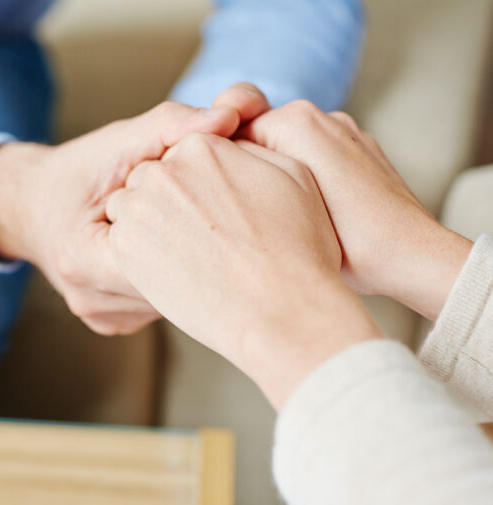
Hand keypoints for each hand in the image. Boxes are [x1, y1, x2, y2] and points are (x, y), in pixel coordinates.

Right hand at [0, 86, 267, 334]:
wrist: (34, 208)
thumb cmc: (81, 172)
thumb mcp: (120, 141)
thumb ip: (173, 127)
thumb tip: (232, 114)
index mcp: (82, 257)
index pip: (165, 256)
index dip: (203, 228)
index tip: (230, 205)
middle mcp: (90, 298)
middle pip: (173, 287)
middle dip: (202, 251)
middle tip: (227, 222)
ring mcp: (102, 317)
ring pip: (172, 301)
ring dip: (191, 269)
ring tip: (200, 236)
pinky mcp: (112, 324)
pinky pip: (159, 306)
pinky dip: (175, 281)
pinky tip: (178, 256)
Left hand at [106, 134, 381, 406]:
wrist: (279, 309)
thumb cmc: (297, 248)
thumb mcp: (293, 176)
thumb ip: (250, 151)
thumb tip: (229, 144)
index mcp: (203, 146)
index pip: (183, 156)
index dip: (198, 186)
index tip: (212, 212)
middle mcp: (164, 170)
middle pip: (152, 179)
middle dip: (169, 201)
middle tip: (199, 237)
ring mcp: (140, 209)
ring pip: (131, 209)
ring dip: (150, 225)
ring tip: (187, 255)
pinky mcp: (124, 248)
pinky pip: (122, 242)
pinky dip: (140, 254)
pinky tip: (173, 271)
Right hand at [240, 101, 472, 320]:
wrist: (412, 255)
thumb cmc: (351, 244)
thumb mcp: (284, 209)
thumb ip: (249, 178)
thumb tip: (227, 172)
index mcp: (298, 123)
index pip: (235, 131)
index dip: (224, 166)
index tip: (225, 200)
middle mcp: (324, 117)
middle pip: (262, 136)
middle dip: (251, 168)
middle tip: (247, 209)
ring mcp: (346, 131)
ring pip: (290, 146)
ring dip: (278, 172)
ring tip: (278, 212)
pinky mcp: (361, 149)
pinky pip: (318, 155)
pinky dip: (306, 175)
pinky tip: (308, 208)